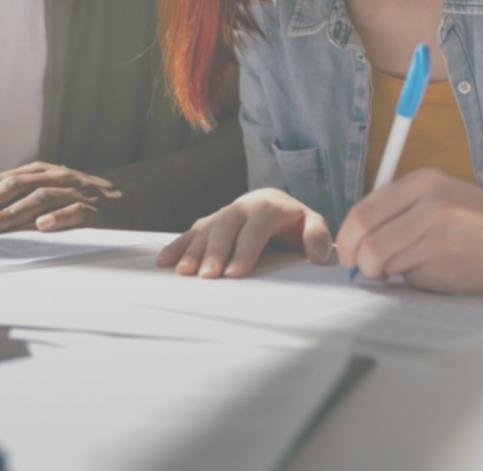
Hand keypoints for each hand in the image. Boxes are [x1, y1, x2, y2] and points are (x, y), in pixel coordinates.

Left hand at [0, 161, 123, 233]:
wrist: (131, 198)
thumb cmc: (79, 200)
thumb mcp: (45, 193)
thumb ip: (13, 199)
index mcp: (38, 172)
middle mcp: (54, 176)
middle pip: (12, 186)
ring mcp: (76, 190)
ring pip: (38, 198)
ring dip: (11, 213)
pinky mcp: (96, 208)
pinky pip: (75, 211)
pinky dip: (58, 218)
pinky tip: (42, 228)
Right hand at [155, 188, 332, 278]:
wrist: (275, 205)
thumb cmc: (295, 223)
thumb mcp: (313, 224)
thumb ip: (318, 236)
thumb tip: (317, 256)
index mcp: (268, 205)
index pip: (255, 228)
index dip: (245, 250)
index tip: (235, 274)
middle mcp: (242, 206)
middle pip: (225, 228)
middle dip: (215, 253)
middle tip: (208, 277)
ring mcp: (223, 213)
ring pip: (205, 230)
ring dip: (193, 251)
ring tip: (185, 274)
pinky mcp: (210, 222)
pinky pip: (190, 232)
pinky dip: (177, 246)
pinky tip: (164, 262)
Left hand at [334, 169, 482, 292]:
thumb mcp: (442, 197)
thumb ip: (400, 210)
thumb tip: (355, 240)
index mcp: (422, 182)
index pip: (362, 211)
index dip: (347, 238)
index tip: (347, 254)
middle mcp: (428, 204)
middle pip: (366, 240)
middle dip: (359, 261)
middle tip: (368, 270)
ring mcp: (438, 234)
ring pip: (384, 262)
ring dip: (391, 273)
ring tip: (417, 267)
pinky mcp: (449, 264)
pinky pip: (412, 279)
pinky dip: (417, 281)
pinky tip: (442, 272)